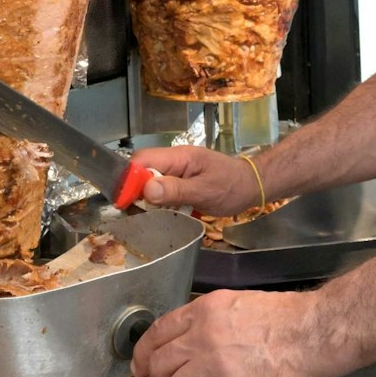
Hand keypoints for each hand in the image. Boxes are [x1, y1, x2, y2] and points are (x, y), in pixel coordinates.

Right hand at [129, 146, 262, 214]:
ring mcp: (176, 173)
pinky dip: (158, 206)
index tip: (124, 202)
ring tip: (150, 219)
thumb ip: (176, 190)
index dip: (128, 180)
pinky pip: (161, 193)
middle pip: (141, 173)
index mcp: (178, 157)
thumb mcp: (205, 191)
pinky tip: (162, 218)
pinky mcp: (179, 185)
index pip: (141, 161)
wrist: (252, 186)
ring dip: (146, 202)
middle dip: (135, 194)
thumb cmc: (232, 187)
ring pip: (149, 185)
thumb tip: (147, 190)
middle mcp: (173, 162)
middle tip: (137, 216)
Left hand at [131, 290, 345, 376]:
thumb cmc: (290, 320)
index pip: (158, 332)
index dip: (143, 354)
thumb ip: (211, 324)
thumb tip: (192, 349)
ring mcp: (215, 362)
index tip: (141, 369)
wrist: (318, 332)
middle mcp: (203, 334)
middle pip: (158, 366)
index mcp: (205, 309)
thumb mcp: (240, 305)